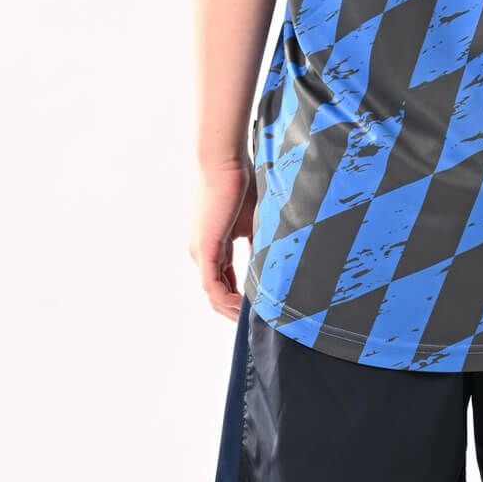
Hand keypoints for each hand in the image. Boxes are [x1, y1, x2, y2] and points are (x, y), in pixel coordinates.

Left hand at [188, 157, 255, 319]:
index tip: (261, 307)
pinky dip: (226, 300)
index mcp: (216, 245)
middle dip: (237, 309)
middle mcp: (203, 252)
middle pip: (218, 293)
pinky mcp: (204, 249)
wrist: (226, 161)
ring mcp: (201, 252)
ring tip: (255, 318)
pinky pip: (212, 286)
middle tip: (260, 320)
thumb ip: (263, 240)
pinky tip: (244, 307)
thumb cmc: (242, 182)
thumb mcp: (257, 219)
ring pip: (214, 293)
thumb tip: (282, 258)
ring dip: (232, 309)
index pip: (226, 281)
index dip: (241, 298)